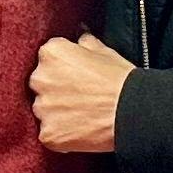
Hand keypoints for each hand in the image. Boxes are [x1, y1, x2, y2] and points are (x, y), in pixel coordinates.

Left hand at [29, 34, 133, 157]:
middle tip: (79, 96)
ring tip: (81, 115)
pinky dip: (61, 134)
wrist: (132, 112)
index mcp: (51, 53)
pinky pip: (49, 134)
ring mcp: (42, 108)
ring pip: (43, 109)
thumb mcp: (104, 51)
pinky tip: (80, 130)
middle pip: (42, 84)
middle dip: (55, 89)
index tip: (77, 75)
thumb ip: (85, 43)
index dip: (64, 67)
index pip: (49, 58)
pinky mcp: (48, 134)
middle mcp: (40, 78)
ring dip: (57, 112)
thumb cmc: (120, 80)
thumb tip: (80, 38)